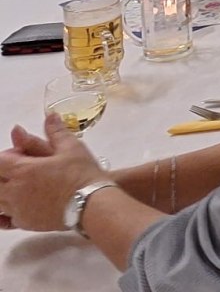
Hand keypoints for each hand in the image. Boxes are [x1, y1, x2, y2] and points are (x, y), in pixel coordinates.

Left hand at [0, 117, 104, 231]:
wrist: (91, 204)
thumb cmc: (81, 174)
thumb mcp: (71, 147)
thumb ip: (56, 131)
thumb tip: (50, 116)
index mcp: (23, 170)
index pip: (0, 161)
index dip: (8, 155)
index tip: (21, 153)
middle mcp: (14, 191)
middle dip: (4, 173)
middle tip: (20, 169)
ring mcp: (18, 210)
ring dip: (4, 191)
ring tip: (20, 186)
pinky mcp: (25, 223)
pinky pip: (4, 220)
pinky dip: (3, 214)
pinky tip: (12, 210)